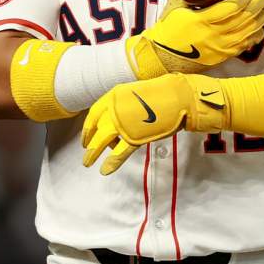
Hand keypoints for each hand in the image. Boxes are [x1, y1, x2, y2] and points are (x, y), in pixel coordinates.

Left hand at [82, 73, 227, 174]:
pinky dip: (112, 162)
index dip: (88, 127)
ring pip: (103, 140)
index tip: (85, 136)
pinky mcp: (135, 136)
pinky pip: (120, 151)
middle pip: (97, 128)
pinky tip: (105, 169)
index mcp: (114, 96)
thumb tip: (118, 119)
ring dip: (93, 153)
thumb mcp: (135, 94)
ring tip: (88, 163)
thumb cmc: (161, 95)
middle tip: (86, 153)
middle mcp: (115, 108)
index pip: (94, 114)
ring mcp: (124, 122)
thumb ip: (124, 106)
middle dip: (89, 142)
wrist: (178, 96)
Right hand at [127, 0, 263, 79]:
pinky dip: (252, 39)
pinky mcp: (220, 57)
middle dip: (255, 9)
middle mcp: (212, 35)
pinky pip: (241, 48)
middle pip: (241, 21)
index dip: (240, 1)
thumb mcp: (175, 6)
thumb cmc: (168, 29)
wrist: (162, 54)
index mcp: (200, 21)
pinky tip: (258, 31)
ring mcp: (218, 48)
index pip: (227, 9)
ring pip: (244, 35)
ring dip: (257, 23)